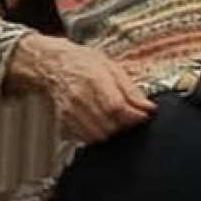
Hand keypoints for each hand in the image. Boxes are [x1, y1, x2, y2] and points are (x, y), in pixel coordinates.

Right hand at [37, 42, 153, 142]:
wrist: (52, 65)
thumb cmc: (83, 62)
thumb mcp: (111, 67)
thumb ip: (130, 89)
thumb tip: (147, 107)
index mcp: (94, 80)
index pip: (117, 107)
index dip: (134, 115)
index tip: (143, 115)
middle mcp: (80, 98)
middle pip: (109, 124)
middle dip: (125, 124)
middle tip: (130, 117)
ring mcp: (70, 112)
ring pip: (98, 135)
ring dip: (112, 132)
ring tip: (116, 120)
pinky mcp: (64, 121)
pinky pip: (85, 138)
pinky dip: (98, 135)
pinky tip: (102, 124)